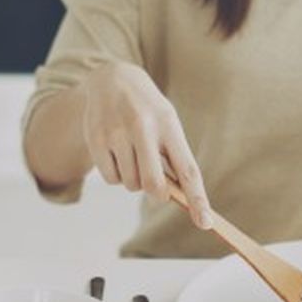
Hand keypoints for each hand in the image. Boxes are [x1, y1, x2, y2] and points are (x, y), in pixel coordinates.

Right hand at [81, 61, 213, 228]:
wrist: (112, 78)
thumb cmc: (148, 109)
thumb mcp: (166, 122)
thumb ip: (173, 156)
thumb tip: (178, 197)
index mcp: (168, 123)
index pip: (187, 169)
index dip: (198, 199)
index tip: (205, 223)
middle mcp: (142, 127)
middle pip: (153, 184)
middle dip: (157, 193)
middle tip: (156, 186)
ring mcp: (116, 133)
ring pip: (131, 184)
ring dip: (135, 180)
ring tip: (133, 155)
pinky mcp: (96, 139)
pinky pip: (111, 178)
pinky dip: (116, 175)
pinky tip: (117, 154)